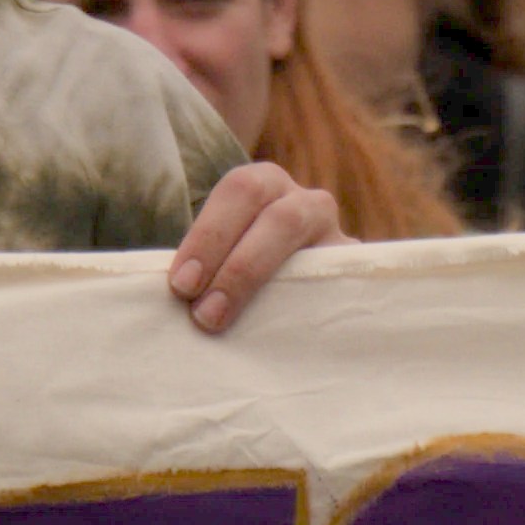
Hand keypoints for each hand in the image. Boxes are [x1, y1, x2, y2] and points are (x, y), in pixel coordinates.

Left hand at [167, 161, 340, 334]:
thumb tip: (170, 300)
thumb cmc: (234, 272)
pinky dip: (312, 308)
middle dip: (237, 265)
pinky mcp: (354, 275)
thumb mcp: (220, 256)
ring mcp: (336, 237)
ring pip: (316, 249)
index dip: (209, 235)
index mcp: (264, 186)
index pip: (240, 191)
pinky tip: (284, 339)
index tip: (181, 285)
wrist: (293, 291)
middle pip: (280, 217)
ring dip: (268, 286)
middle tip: (202, 313)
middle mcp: (305, 202)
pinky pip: (341, 284)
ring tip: (229, 323)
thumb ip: (199, 270)